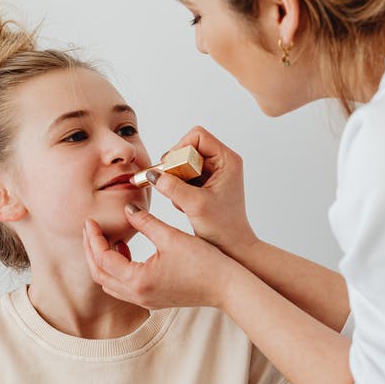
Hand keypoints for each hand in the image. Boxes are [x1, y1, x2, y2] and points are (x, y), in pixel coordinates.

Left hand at [83, 204, 239, 310]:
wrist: (226, 286)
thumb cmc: (204, 261)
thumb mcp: (171, 236)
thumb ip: (144, 221)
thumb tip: (128, 208)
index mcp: (138, 280)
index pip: (102, 258)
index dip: (94, 237)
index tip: (90, 220)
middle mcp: (137, 295)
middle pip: (99, 274)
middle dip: (92, 250)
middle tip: (91, 229)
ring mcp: (144, 301)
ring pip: (109, 283)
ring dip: (103, 261)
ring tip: (107, 237)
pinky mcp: (153, 300)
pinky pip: (123, 287)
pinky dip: (117, 270)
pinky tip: (126, 250)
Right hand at [149, 126, 257, 256]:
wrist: (232, 247)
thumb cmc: (223, 227)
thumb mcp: (195, 205)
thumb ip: (172, 187)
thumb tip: (151, 173)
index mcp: (227, 160)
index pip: (197, 136)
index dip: (180, 148)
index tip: (172, 169)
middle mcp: (222, 162)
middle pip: (188, 148)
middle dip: (175, 166)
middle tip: (170, 184)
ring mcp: (214, 173)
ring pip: (183, 162)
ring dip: (175, 179)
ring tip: (180, 199)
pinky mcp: (206, 184)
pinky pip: (184, 176)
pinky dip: (178, 188)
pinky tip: (184, 204)